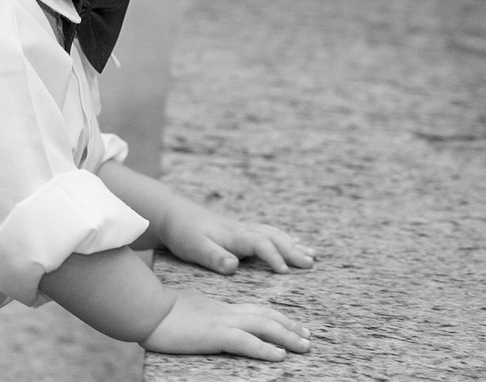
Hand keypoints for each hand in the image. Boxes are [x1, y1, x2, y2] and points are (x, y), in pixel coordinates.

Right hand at [140, 290, 310, 360]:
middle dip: (290, 326)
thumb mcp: (190, 313)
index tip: (293, 325)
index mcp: (221, 308)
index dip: (277, 317)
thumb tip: (211, 328)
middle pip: (266, 316)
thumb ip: (205, 319)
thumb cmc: (160, 313)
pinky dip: (265, 348)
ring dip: (287, 337)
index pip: (256, 310)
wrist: (146, 308)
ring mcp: (222, 322)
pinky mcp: (214, 334)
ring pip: (263, 327)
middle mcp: (226, 312)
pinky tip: (279, 355)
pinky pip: (245, 342)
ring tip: (304, 346)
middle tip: (308, 336)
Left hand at [158, 200, 316, 274]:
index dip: (275, 257)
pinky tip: (291, 242)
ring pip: (274, 234)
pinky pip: (268, 233)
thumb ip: (215, 257)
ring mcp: (243, 229)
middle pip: (275, 238)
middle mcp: (243, 230)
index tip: (286, 272)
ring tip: (312, 254)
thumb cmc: (184, 233)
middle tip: (312, 263)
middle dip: (294, 251)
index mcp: (235, 235)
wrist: (173, 213)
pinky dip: (283, 238)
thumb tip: (234, 266)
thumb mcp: (195, 248)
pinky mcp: (239, 231)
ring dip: (293, 244)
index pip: (262, 245)